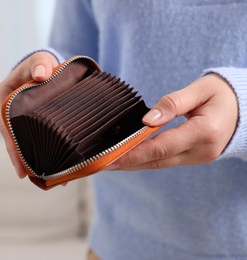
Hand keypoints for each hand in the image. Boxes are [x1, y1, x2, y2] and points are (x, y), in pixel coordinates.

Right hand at [0, 52, 58, 177]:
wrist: (43, 67)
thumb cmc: (38, 64)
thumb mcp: (39, 61)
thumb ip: (40, 64)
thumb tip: (41, 75)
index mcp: (0, 99)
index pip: (6, 127)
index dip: (13, 147)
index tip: (20, 166)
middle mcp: (2, 112)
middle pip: (11, 140)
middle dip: (21, 159)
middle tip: (32, 177)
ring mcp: (11, 120)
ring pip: (19, 142)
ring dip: (29, 158)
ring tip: (44, 178)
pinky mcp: (22, 123)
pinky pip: (26, 139)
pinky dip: (35, 151)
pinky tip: (48, 167)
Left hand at [106, 73, 238, 170]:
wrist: (245, 109)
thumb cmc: (221, 94)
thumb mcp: (200, 90)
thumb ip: (173, 103)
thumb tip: (146, 119)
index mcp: (205, 132)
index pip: (162, 145)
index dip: (134, 152)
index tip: (111, 156)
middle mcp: (201, 151)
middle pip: (157, 160)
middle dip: (127, 162)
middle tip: (101, 164)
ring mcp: (198, 157)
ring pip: (159, 164)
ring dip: (133, 164)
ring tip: (108, 163)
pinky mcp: (193, 158)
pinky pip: (164, 161)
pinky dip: (145, 161)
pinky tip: (127, 159)